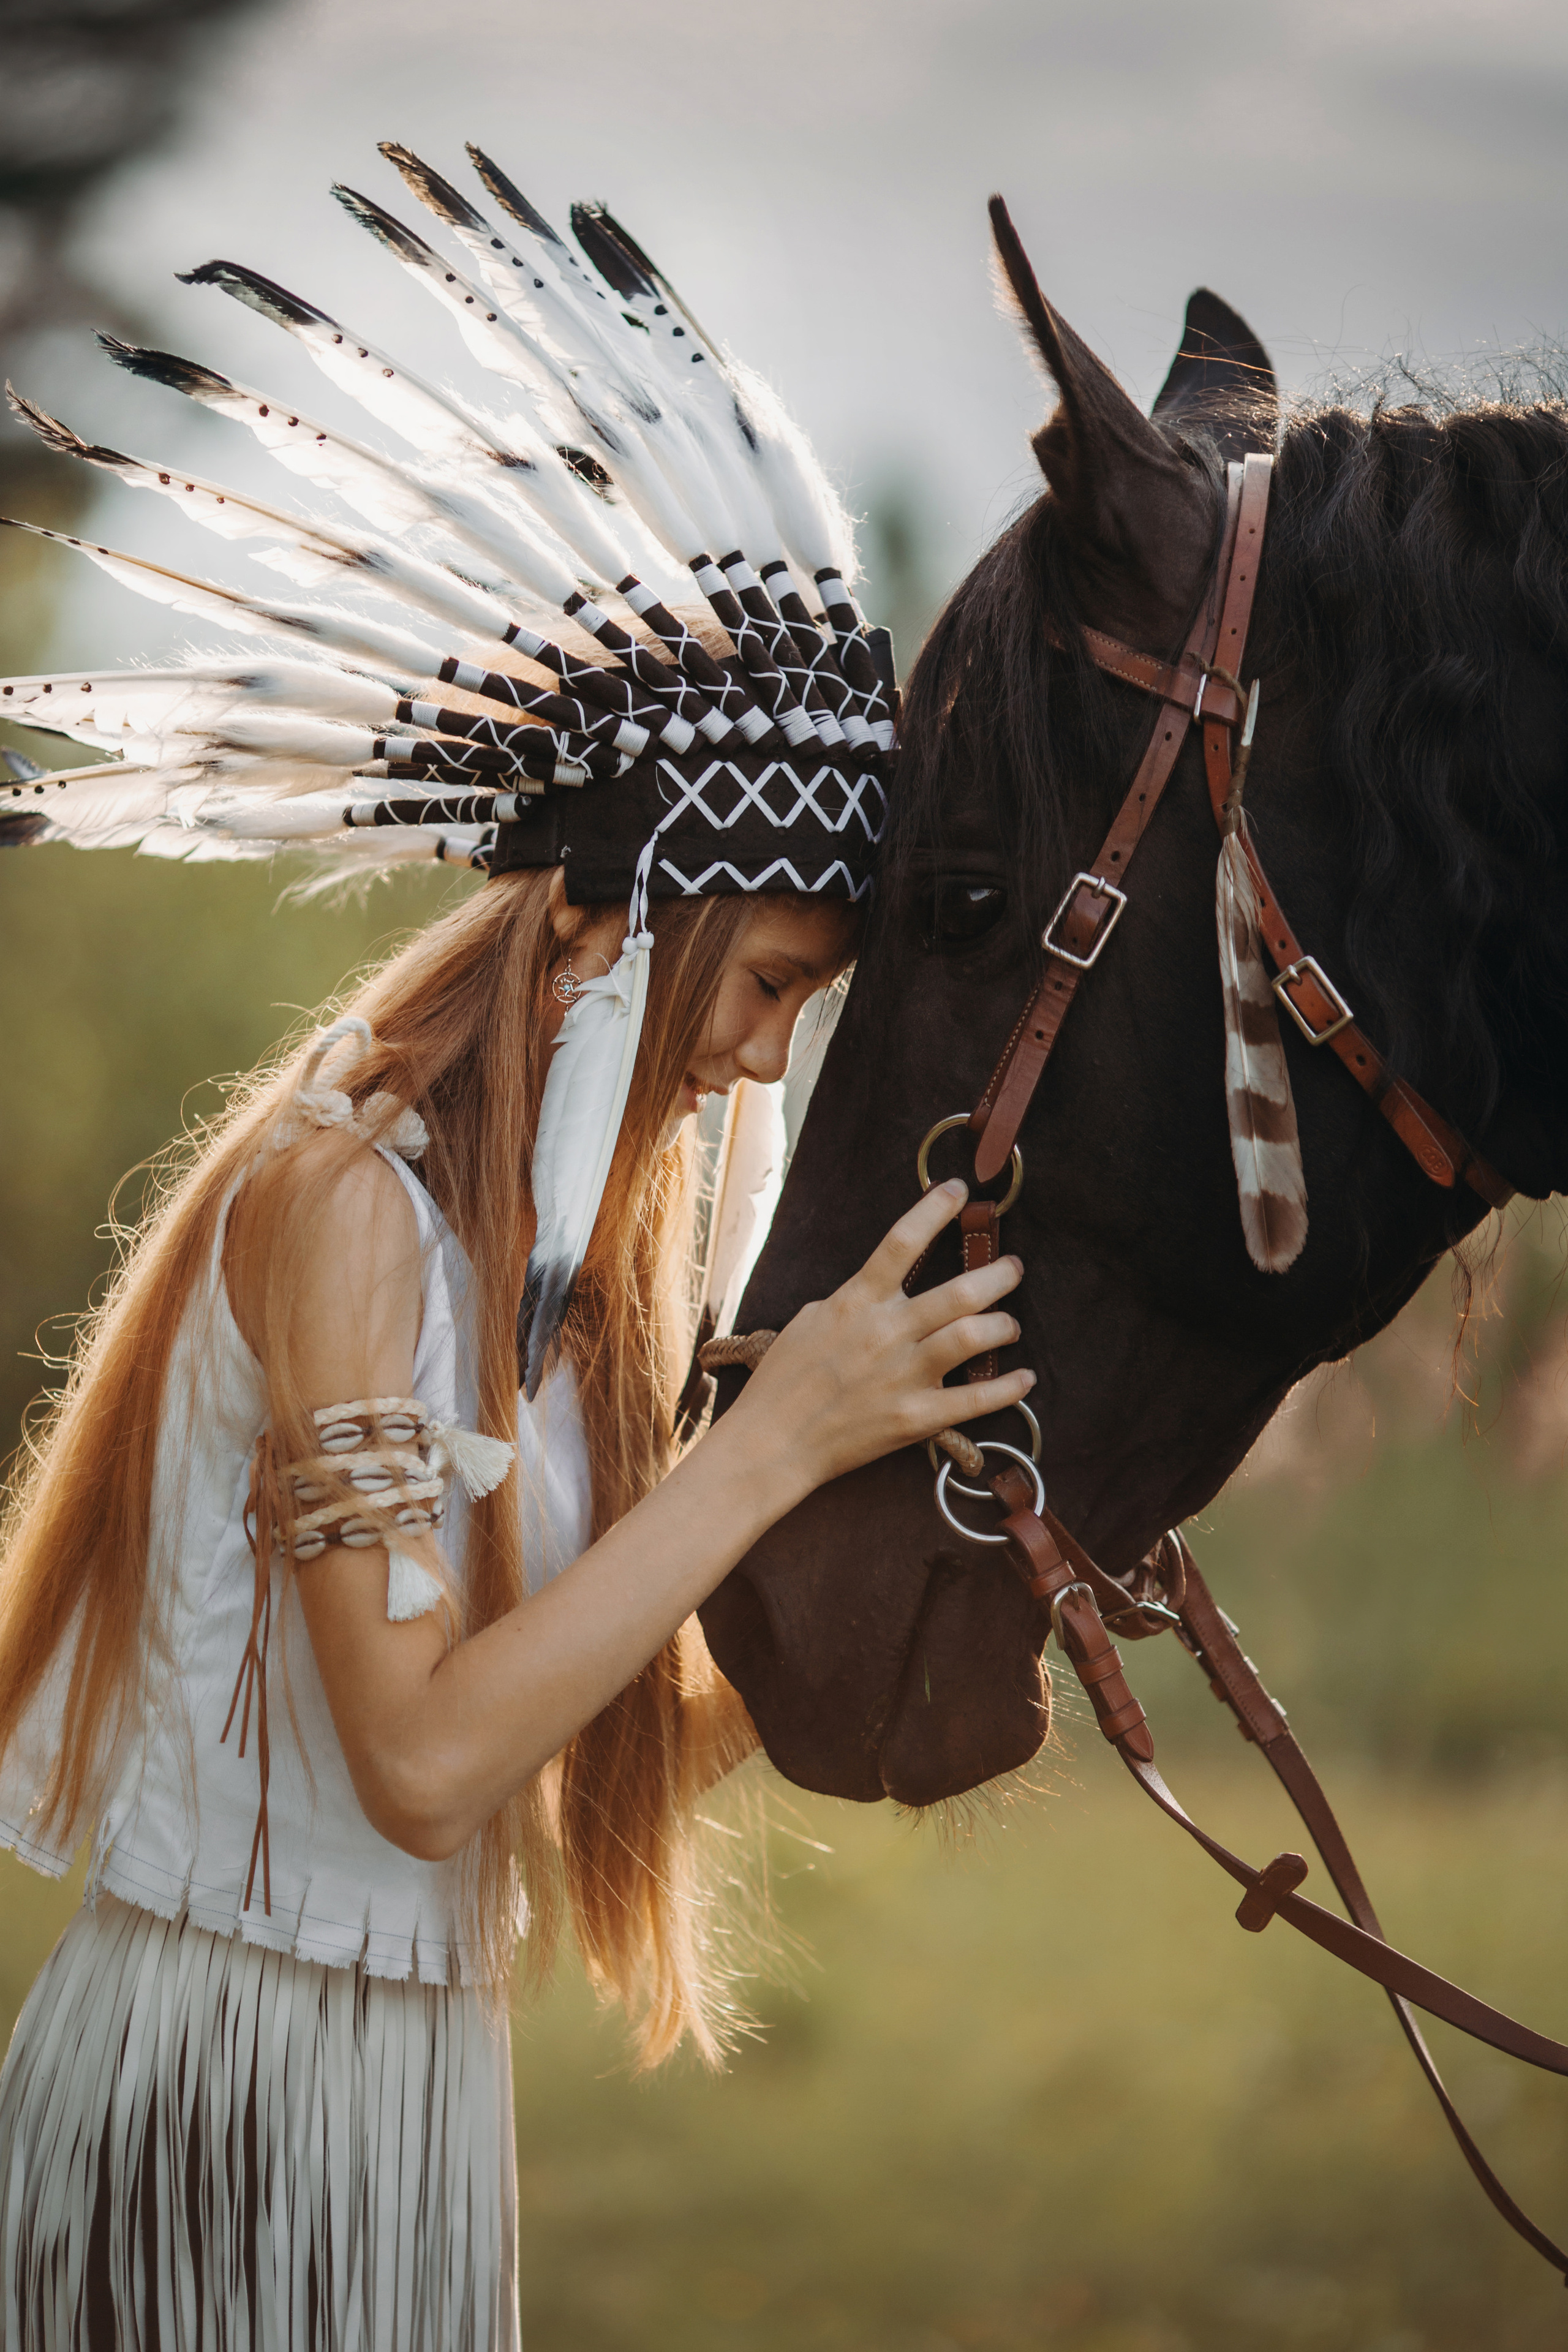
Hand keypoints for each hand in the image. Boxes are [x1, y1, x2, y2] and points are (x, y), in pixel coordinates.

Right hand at [732, 1180, 1033, 1492]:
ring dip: (1003, 1325)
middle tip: (1012, 1269)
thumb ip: (854, 1300)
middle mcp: (886, 1332)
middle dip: (997, 1275)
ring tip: (1010, 1323)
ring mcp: (904, 1375)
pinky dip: (1007, 1389)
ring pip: (972, 1337)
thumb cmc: (785, 1379)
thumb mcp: (812, 1319)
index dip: (935, 1209)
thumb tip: (882, 1287)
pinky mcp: (916, 1418)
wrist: (774, 1440)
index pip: (902, 1241)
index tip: (959, 1191)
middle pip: (958, 1292)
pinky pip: (975, 1399)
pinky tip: (1025, 1379)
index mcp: (857, 1301)